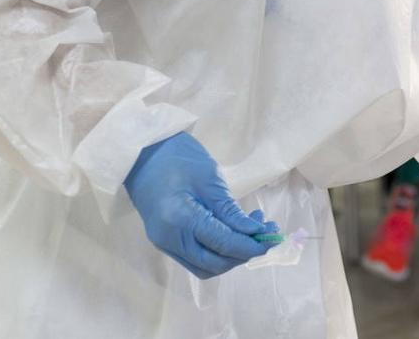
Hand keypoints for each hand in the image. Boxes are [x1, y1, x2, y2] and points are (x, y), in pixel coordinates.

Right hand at [123, 132, 277, 278]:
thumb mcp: (210, 179)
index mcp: (179, 220)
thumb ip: (230, 211)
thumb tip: (256, 233)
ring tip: (253, 229)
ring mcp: (165, 243)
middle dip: (244, 253)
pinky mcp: (167, 240)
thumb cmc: (178, 157)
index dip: (252, 245)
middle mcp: (169, 239)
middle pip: (214, 264)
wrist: (143, 152)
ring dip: (233, 254)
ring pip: (205, 265)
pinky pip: (197, 257)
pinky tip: (234, 231)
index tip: (275, 237)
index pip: (223, 244)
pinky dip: (219, 250)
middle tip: (267, 232)